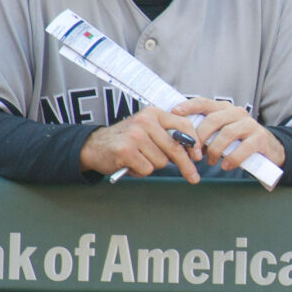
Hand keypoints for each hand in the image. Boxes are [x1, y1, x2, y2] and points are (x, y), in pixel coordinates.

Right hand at [79, 107, 202, 183]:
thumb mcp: (148, 129)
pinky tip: (130, 164)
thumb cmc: (126, 140)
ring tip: (139, 159)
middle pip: (175, 147)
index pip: (183, 125)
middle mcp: (145, 121)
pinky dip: (140, 172)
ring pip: (161, 162)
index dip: (194, 143)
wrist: (94, 145)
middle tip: (193, 177)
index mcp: (153, 113)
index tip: (198, 157)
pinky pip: (147, 169)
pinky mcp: (125, 151)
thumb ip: (168, 135)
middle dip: (186, 165)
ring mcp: (134, 136)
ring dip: (153, 165)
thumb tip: (193, 152)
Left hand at [172, 98, 285, 171]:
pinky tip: (225, 166)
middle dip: (200, 137)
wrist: (268, 150)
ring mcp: (250, 125)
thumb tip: (181, 139)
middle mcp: (238, 113)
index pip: (204, 102)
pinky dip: (231, 159)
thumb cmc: (238, 142)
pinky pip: (243, 148)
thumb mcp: (221, 133)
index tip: (175, 112)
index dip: (189, 106)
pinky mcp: (260, 138)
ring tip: (210, 162)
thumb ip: (205, 132)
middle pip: (214, 120)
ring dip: (215, 150)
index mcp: (225, 109)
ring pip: (227, 134)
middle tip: (194, 153)